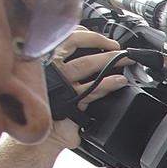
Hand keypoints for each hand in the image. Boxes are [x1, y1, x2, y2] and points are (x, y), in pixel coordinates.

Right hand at [47, 28, 131, 148]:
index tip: (103, 38)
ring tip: (125, 62)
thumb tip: (89, 53)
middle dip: (101, 43)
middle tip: (118, 49)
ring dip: (108, 61)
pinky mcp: (69, 100)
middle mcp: (50, 66)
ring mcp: (60, 82)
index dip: (87, 34)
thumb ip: (66, 64)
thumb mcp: (54, 79)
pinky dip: (107, 84)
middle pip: (75, 44)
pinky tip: (119, 81)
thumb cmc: (49, 106)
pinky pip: (91, 89)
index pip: (66, 37)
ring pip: (85, 64)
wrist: (42, 133)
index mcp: (45, 57)